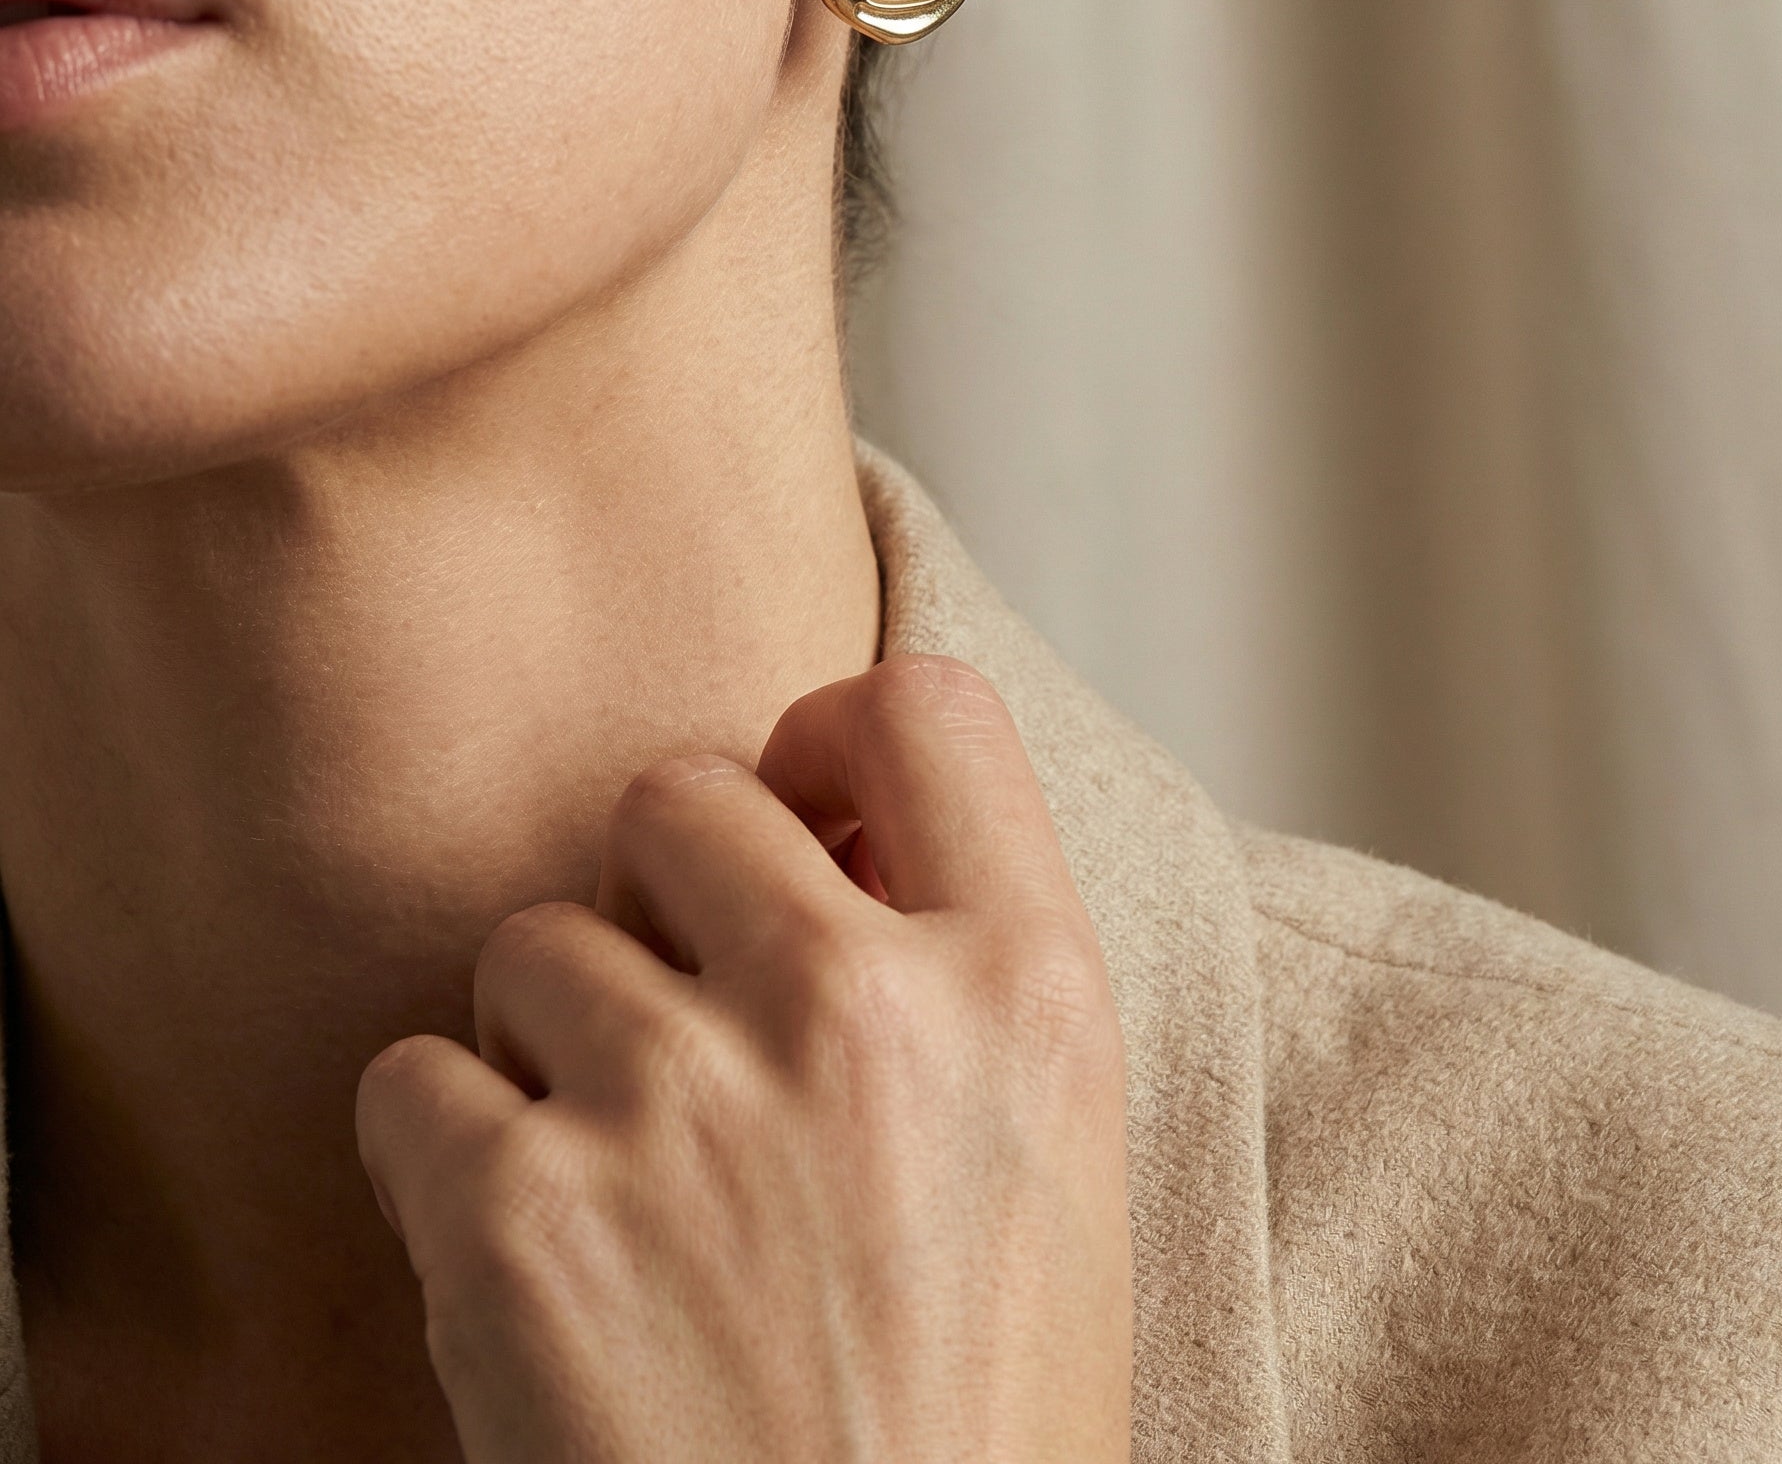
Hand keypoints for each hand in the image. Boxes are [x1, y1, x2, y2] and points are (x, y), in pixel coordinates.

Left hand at [356, 655, 1132, 1463]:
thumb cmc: (975, 1424)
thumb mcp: (1050, 1159)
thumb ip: (956, 968)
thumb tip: (811, 831)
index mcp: (1026, 990)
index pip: (921, 707)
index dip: (829, 736)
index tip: (797, 808)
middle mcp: (862, 1012)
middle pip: (677, 795)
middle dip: (661, 894)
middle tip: (686, 1026)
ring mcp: (685, 1103)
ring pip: (532, 942)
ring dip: (552, 1045)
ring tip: (629, 1192)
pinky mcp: (520, 1216)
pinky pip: (414, 1080)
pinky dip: (449, 1158)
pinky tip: (537, 1264)